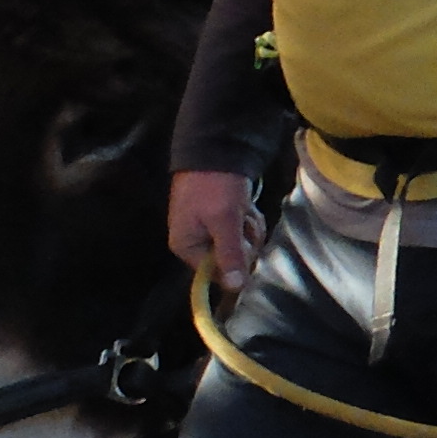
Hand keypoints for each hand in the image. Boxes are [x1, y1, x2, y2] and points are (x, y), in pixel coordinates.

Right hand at [167, 169, 257, 289]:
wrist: (216, 149)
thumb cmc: (215, 187)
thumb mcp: (224, 221)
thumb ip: (230, 254)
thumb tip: (235, 288)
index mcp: (187, 247)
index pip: (215, 274)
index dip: (236, 264)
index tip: (245, 246)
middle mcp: (196, 242)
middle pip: (231, 261)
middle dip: (245, 241)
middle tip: (243, 219)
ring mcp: (210, 230)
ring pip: (241, 245)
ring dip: (249, 228)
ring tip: (244, 208)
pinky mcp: (224, 219)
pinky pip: (243, 230)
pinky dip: (249, 219)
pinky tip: (246, 205)